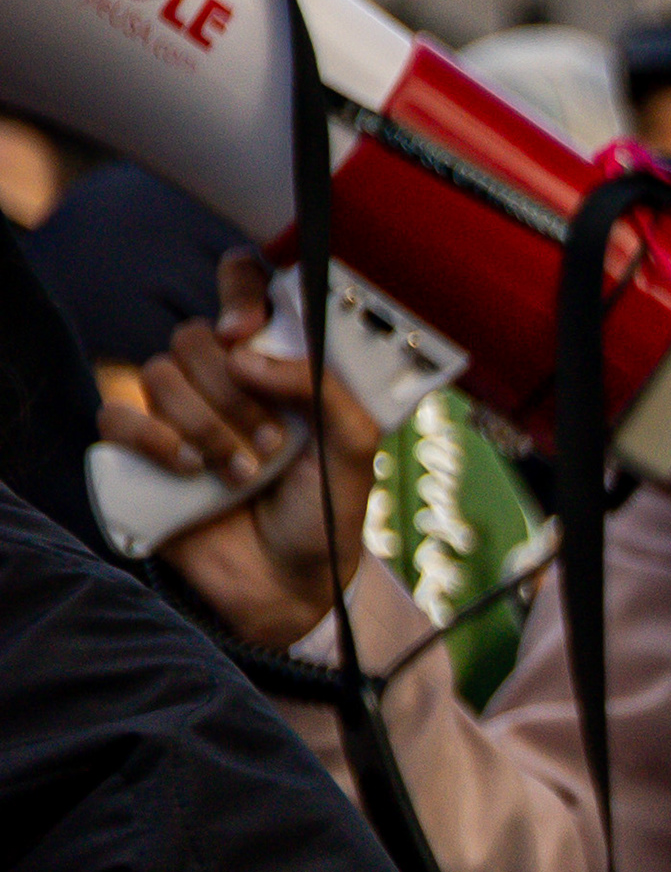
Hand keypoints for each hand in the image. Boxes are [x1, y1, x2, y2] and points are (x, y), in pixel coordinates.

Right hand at [129, 266, 383, 643]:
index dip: (237, 289)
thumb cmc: (323, 512)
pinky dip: (151, 438)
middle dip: (234, 392)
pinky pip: (116, 413)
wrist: (289, 584)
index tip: (246, 327)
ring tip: (242, 473)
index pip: (242, 287)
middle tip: (272, 444)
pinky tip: (188, 469)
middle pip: (194, 336)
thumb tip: (247, 354)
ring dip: (206, 424)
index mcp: (273, 364)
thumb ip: (323, 387)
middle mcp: (222, 380)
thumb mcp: (353, 447)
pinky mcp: (138, 453)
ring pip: (159, 372)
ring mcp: (177, 415)